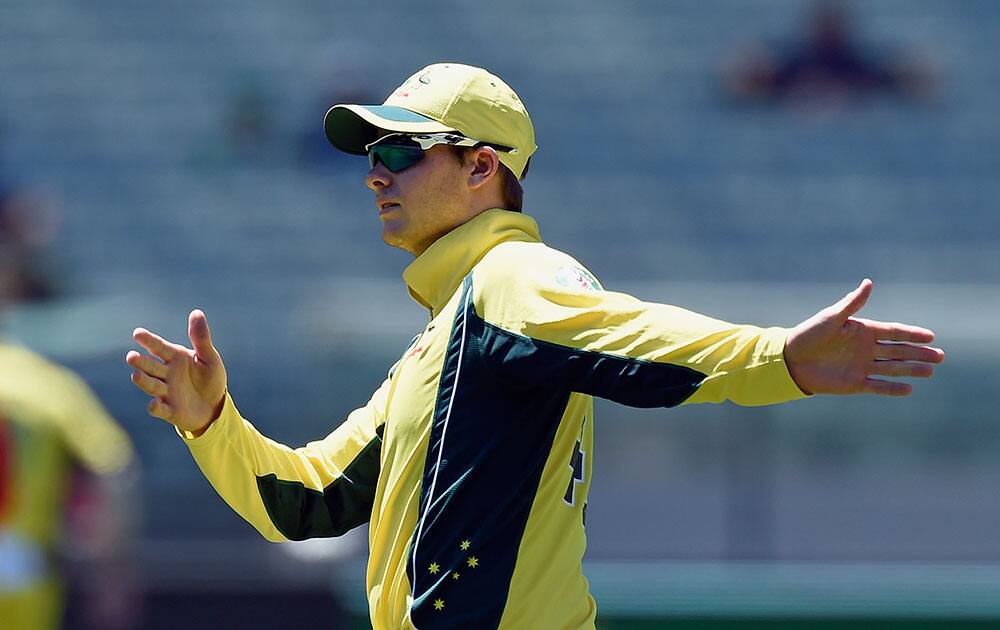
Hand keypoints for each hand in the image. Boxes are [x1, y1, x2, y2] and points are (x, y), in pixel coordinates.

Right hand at [126, 310, 226, 433]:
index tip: (137, 333)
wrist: (215, 406)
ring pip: (152, 385)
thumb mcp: (209, 357)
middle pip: (151, 366)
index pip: (159, 347)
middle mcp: (166, 374)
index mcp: (175, 358)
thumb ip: (201, 338)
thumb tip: (196, 312)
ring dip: (144, 381)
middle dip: (141, 362)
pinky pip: (160, 409)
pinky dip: (155, 407)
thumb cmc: (210, 379)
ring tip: (136, 375)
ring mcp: (166, 392)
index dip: (148, 341)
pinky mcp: (170, 410)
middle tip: (131, 357)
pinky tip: (153, 404)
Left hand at [784, 279, 944, 395]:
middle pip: (898, 351)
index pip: (893, 332)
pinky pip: (878, 387)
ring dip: (911, 370)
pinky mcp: (854, 384)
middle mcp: (865, 349)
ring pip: (893, 368)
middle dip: (919, 353)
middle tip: (941, 356)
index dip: (912, 334)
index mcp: (862, 330)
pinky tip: (909, 389)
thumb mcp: (831, 317)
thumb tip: (869, 282)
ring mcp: (862, 366)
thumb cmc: (808, 334)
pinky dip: (893, 388)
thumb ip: (852, 303)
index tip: (931, 336)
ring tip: (931, 371)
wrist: (789, 360)